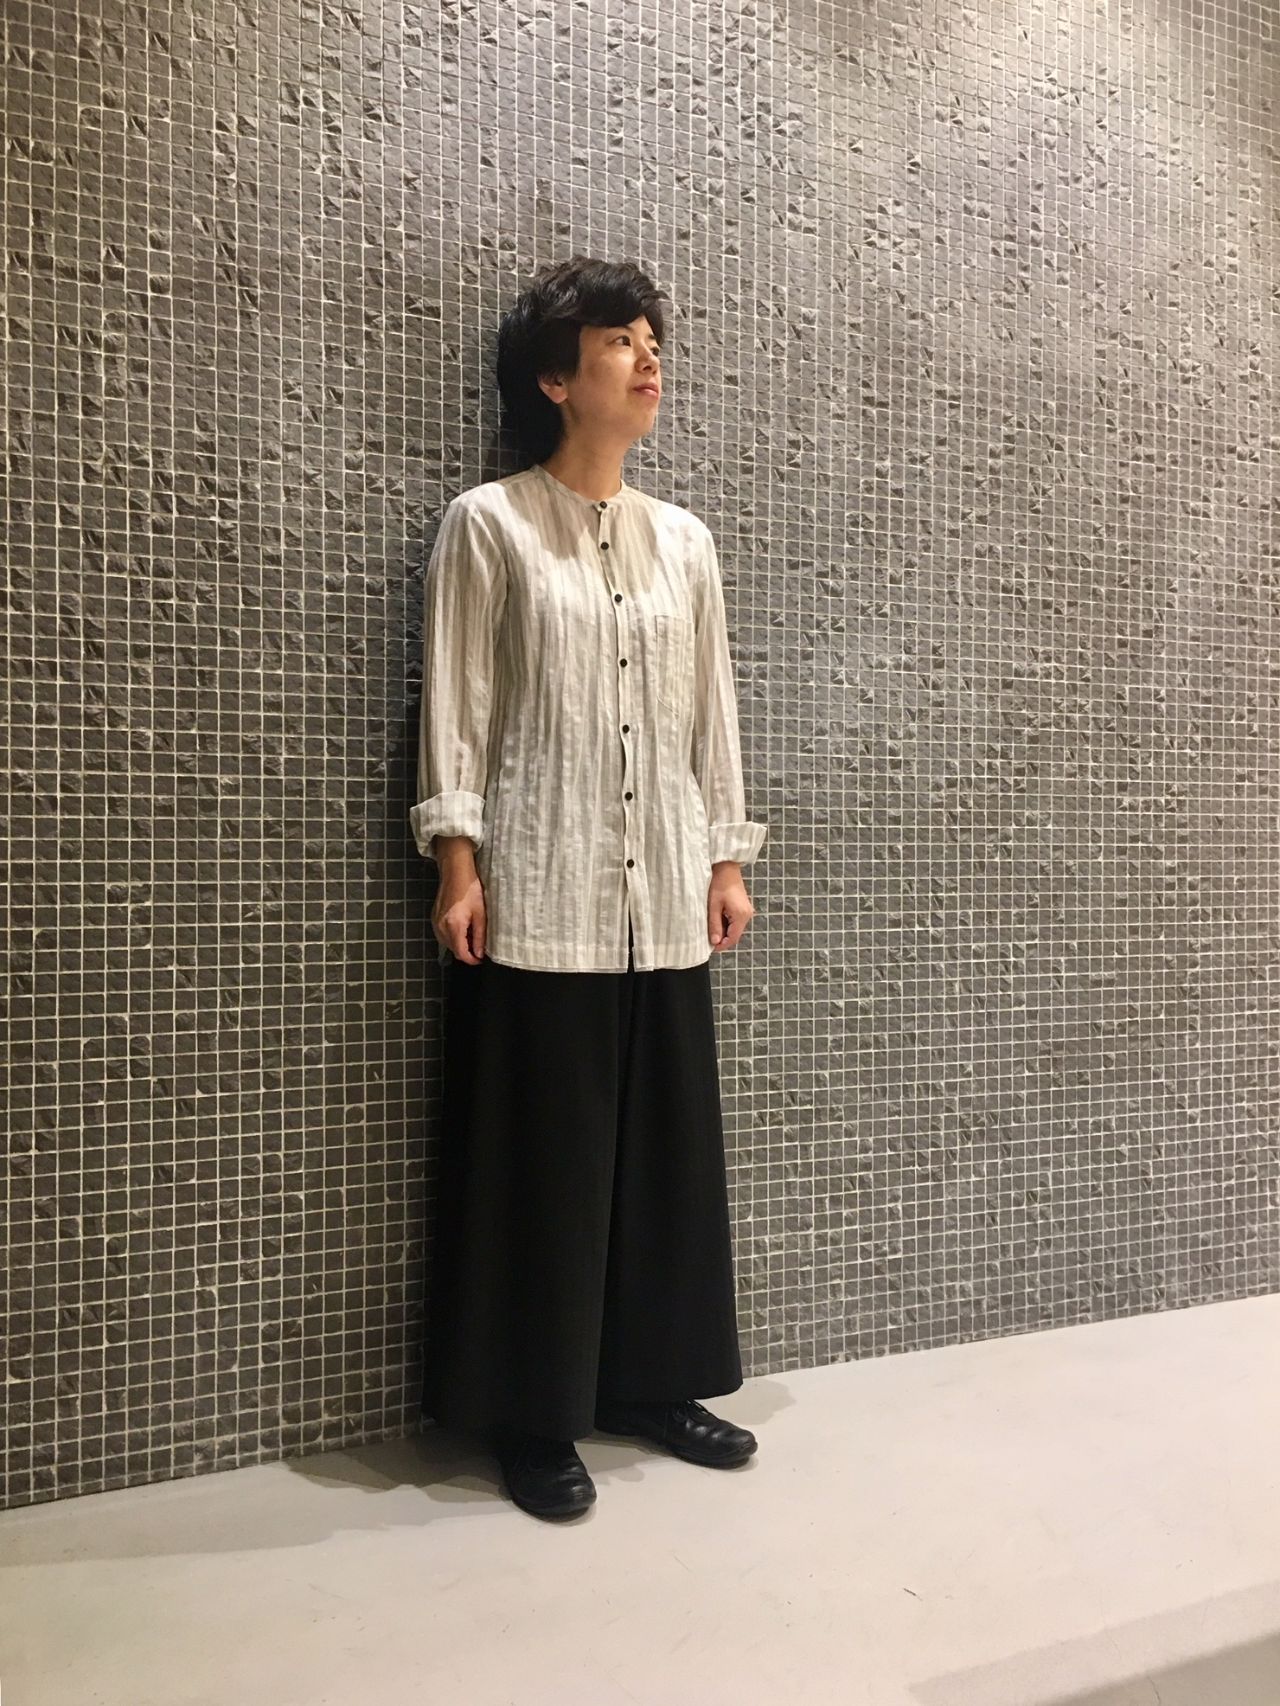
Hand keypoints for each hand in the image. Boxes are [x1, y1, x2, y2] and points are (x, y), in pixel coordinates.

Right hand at [432, 845, 486, 963]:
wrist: (455, 872)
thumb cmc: (469, 889)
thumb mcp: (481, 914)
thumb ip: (480, 936)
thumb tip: (480, 953)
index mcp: (454, 926)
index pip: (461, 954)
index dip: (472, 960)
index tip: (480, 959)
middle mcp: (441, 927)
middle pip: (453, 950)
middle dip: (467, 952)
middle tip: (479, 946)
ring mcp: (435, 922)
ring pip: (447, 943)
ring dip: (459, 944)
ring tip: (472, 935)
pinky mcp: (434, 917)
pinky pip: (442, 934)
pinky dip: (452, 936)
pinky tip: (462, 927)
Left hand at [707, 862, 754, 951]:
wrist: (726, 867)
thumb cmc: (719, 883)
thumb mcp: (713, 906)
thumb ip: (715, 925)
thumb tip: (715, 941)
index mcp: (741, 915)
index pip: (733, 939)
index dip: (722, 946)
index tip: (710, 948)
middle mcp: (747, 915)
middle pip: (735, 934)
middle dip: (722, 938)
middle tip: (707, 937)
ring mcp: (746, 910)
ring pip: (735, 928)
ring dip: (723, 930)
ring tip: (710, 926)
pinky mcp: (743, 907)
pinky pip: (735, 921)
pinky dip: (726, 923)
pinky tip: (716, 917)